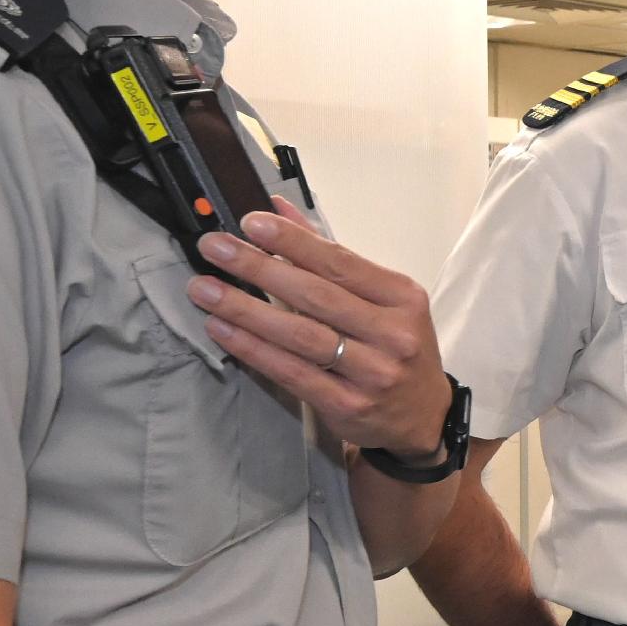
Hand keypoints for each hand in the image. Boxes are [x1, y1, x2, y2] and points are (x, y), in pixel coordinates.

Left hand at [190, 210, 453, 456]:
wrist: (422, 416)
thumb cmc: (396, 347)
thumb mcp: (382, 299)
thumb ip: (330, 255)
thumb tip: (278, 209)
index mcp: (403, 298)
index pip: (340, 263)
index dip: (294, 242)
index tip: (251, 223)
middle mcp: (392, 335)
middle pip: (316, 296)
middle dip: (259, 268)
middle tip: (214, 248)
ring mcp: (372, 373)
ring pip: (299, 335)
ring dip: (246, 309)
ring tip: (204, 289)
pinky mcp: (347, 406)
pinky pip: (291, 372)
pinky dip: (253, 349)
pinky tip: (223, 329)